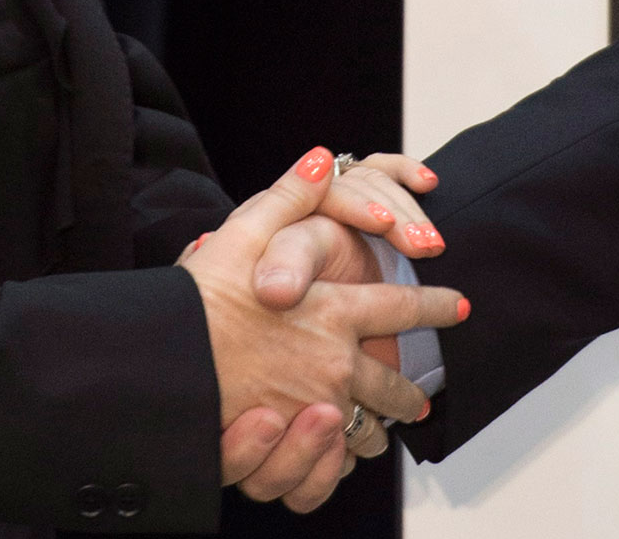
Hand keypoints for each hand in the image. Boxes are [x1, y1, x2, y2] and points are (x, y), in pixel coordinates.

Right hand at [193, 147, 465, 511]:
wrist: (160, 372)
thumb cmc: (196, 305)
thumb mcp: (241, 236)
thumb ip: (288, 198)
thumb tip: (321, 160)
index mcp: (333, 312)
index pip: (403, 307)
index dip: (436, 305)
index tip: (458, 305)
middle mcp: (334, 364)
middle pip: (391, 382)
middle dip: (410, 390)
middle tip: (422, 396)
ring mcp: (316, 410)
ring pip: (367, 424)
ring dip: (380, 425)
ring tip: (386, 429)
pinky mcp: (291, 447)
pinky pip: (334, 458)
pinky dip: (342, 457)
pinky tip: (342, 454)